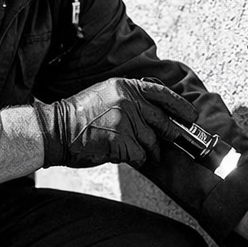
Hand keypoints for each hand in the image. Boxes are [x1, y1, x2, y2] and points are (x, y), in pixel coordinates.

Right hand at [33, 78, 196, 168]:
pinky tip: (117, 154)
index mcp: (125, 87)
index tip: (191, 116)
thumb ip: (129, 100)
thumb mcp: (105, 95)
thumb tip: (154, 117)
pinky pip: (138, 155)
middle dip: (170, 135)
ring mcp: (125, 120)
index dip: (180, 106)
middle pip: (162, 121)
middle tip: (171, 142)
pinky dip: (132, 159)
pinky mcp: (120, 140)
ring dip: (146, 151)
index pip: (162, 94)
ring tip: (134, 151)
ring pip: (150, 142)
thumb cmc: (78, 117)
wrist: (56, 129)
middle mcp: (128, 100)